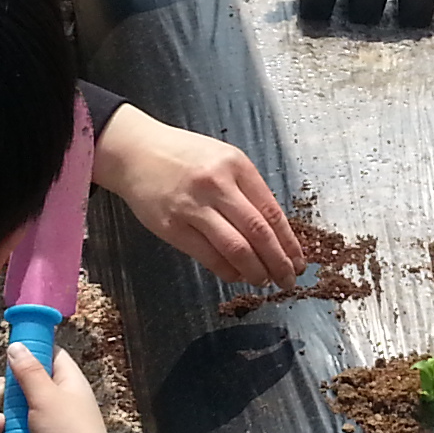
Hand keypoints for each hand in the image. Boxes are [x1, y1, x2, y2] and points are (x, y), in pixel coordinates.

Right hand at [0, 343, 116, 432]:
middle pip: (24, 389)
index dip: (32, 354)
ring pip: (14, 418)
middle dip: (6, 395)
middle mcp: (61, 406)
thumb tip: (17, 346)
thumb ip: (28, 371)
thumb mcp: (46, 396)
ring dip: (0, 423)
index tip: (12, 356)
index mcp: (70, 386)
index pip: (52, 358)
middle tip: (1, 399)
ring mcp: (49, 431)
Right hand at [92, 105, 303, 284]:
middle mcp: (216, 184)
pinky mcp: (172, 227)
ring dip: (255, 271)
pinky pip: (208, 256)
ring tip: (264, 281)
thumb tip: (274, 233)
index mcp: (235, 165)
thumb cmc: (183, 156)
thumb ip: (248, 190)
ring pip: (236, 248)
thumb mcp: (223, 159)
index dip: (289, 242)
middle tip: (288, 280)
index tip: (298, 260)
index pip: (272, 211)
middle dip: (278, 262)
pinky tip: (237, 275)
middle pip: (258, 232)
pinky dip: (228, 270)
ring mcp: (192, 207)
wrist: (135, 152)